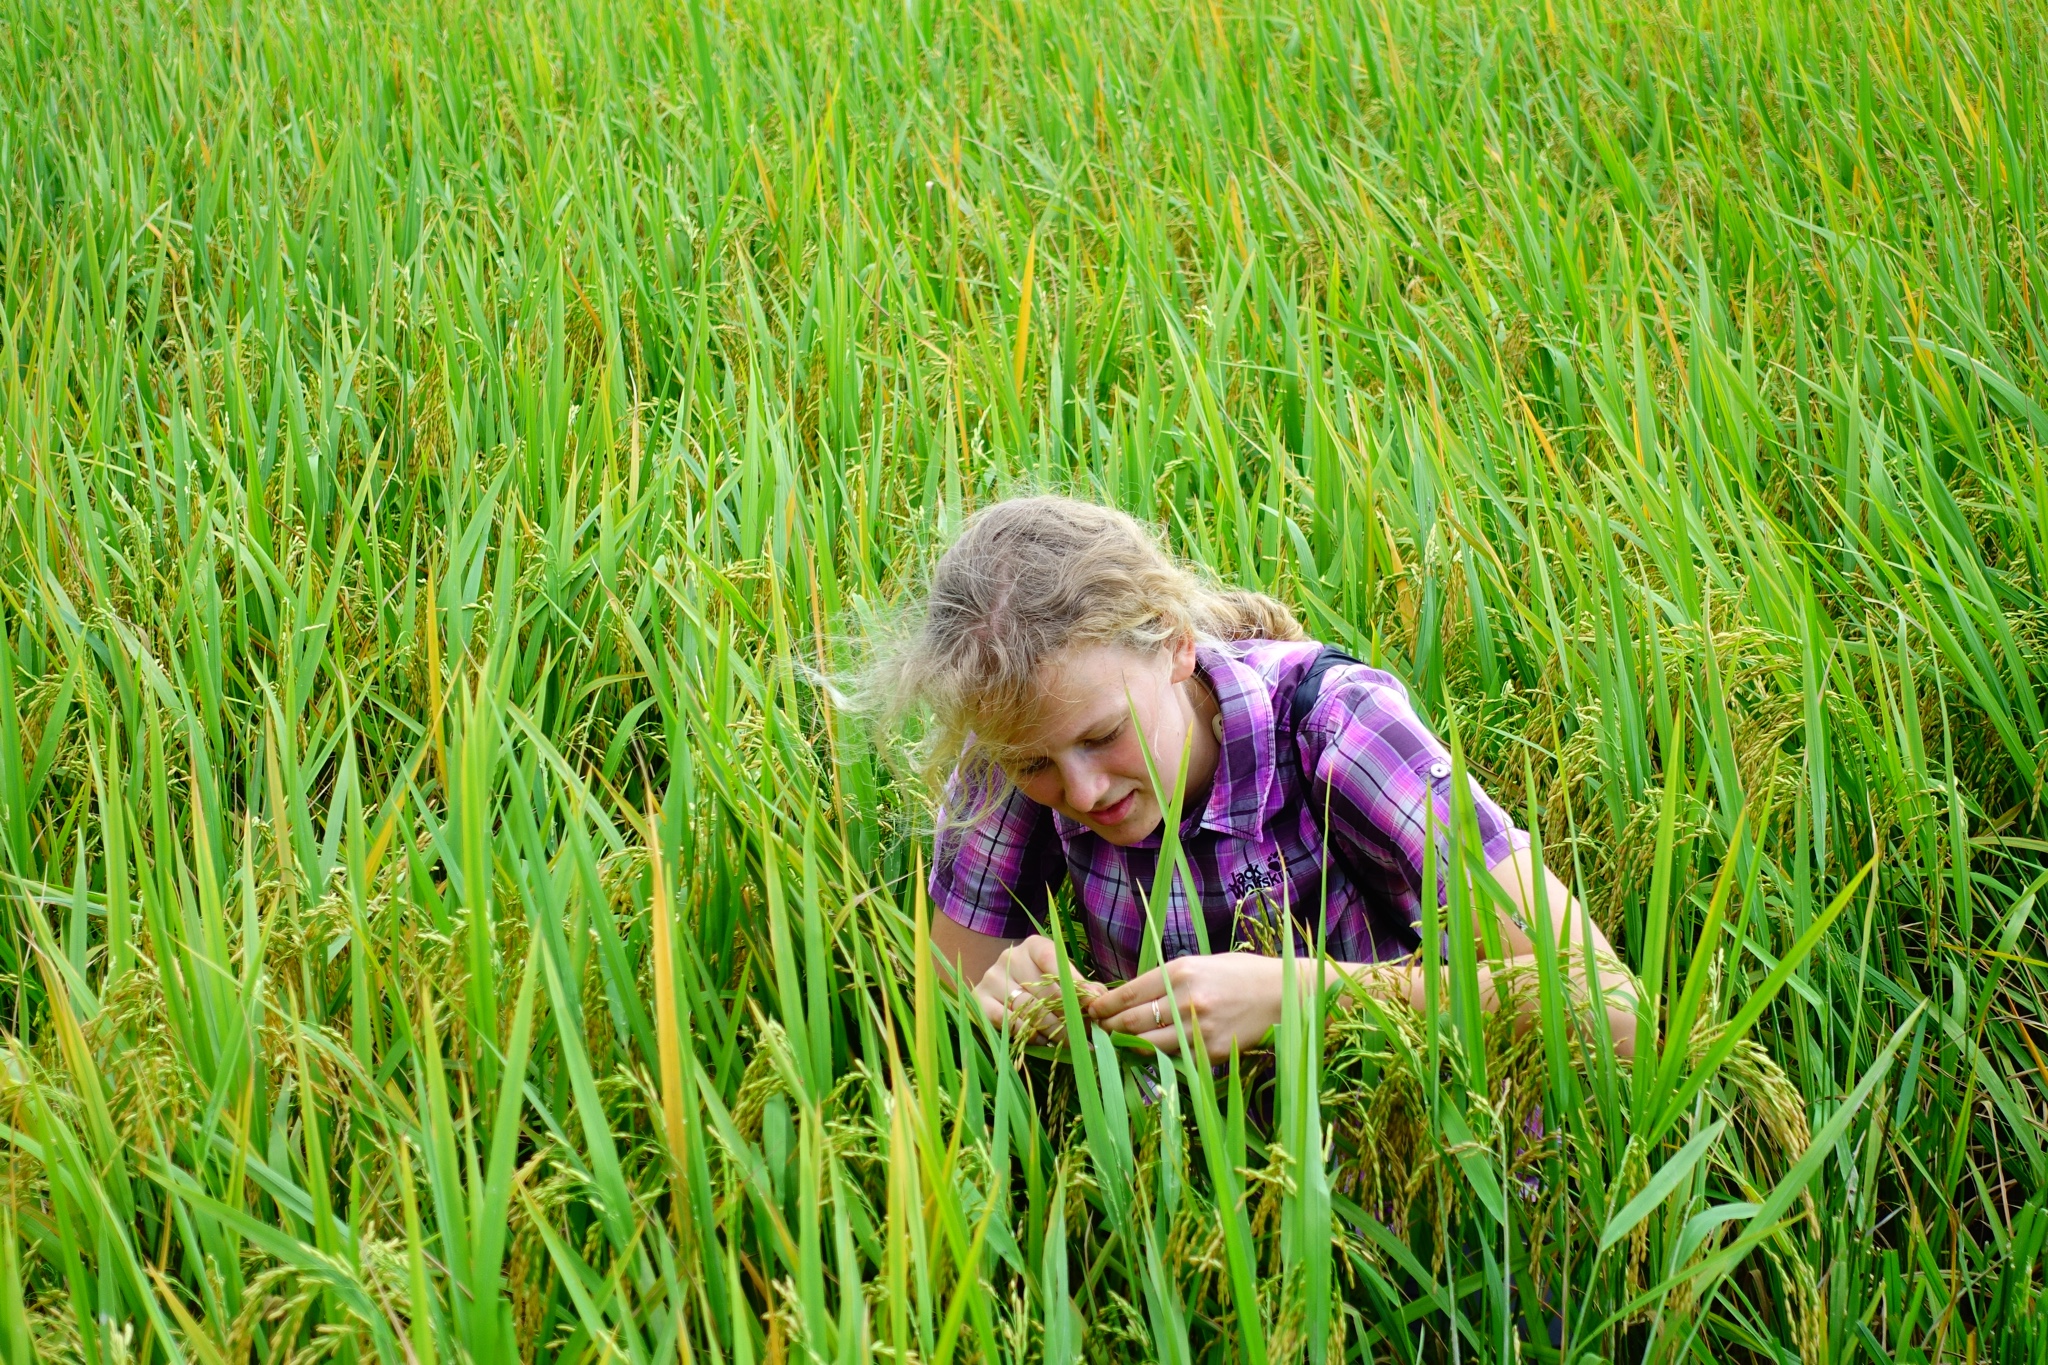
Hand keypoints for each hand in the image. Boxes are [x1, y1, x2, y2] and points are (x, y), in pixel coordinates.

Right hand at [972, 934, 1101, 1043]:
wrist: (1001, 990)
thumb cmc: (1040, 983)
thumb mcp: (1061, 978)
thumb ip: (1081, 986)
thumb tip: (1099, 998)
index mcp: (1033, 946)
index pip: (1053, 960)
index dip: (1074, 982)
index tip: (1092, 1003)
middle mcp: (1010, 958)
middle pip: (1044, 990)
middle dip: (1068, 1015)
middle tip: (1085, 1034)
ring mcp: (992, 979)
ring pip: (1028, 1009)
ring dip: (1052, 1029)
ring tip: (1068, 1041)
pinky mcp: (980, 1001)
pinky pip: (1008, 1021)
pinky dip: (1028, 1034)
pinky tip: (1041, 1040)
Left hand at [1085, 952, 1292, 1061]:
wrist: (1284, 995)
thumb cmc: (1240, 974)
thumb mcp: (1200, 964)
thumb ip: (1166, 980)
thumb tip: (1129, 998)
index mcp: (1179, 972)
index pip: (1127, 994)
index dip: (1103, 1006)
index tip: (1091, 1011)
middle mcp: (1185, 1000)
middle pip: (1130, 1023)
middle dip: (1108, 1028)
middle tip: (1098, 1031)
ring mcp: (1197, 1029)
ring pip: (1146, 1046)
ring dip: (1128, 1047)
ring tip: (1117, 1045)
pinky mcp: (1209, 1052)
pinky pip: (1173, 1059)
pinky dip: (1159, 1057)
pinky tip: (1151, 1055)